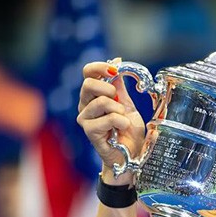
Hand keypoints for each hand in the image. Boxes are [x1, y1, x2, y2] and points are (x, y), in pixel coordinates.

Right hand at [77, 60, 145, 183]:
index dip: (100, 67)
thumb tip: (117, 62)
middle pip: (89, 84)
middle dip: (110, 90)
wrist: (131, 154)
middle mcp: (84, 106)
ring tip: (122, 121)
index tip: (115, 70)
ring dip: (119, 110)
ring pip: (102, 102)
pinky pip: (108, 118)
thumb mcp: (127, 104)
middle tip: (119, 103)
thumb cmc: (127, 132)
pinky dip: (121, 122)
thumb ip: (120, 86)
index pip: (87, 73)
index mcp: (92, 96)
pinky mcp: (90, 132)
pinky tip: (120, 130)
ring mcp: (85, 119)